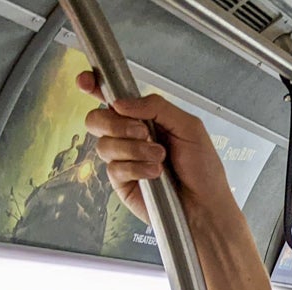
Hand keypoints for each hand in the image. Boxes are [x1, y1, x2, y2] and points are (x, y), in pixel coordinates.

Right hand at [76, 71, 232, 226]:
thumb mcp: (189, 127)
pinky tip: (155, 173)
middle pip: (96, 119)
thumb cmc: (203, 169)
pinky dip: (136, 168)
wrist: (206, 204)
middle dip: (116, 123)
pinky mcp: (122, 183)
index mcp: (144, 118)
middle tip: (144, 132)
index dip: (93, 86)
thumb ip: (157, 107)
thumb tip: (120, 103)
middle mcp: (129, 137)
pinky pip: (114, 168)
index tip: (86, 82)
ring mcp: (123, 160)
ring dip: (134, 149)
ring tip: (160, 157)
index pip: (111, 98)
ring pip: (104, 145)